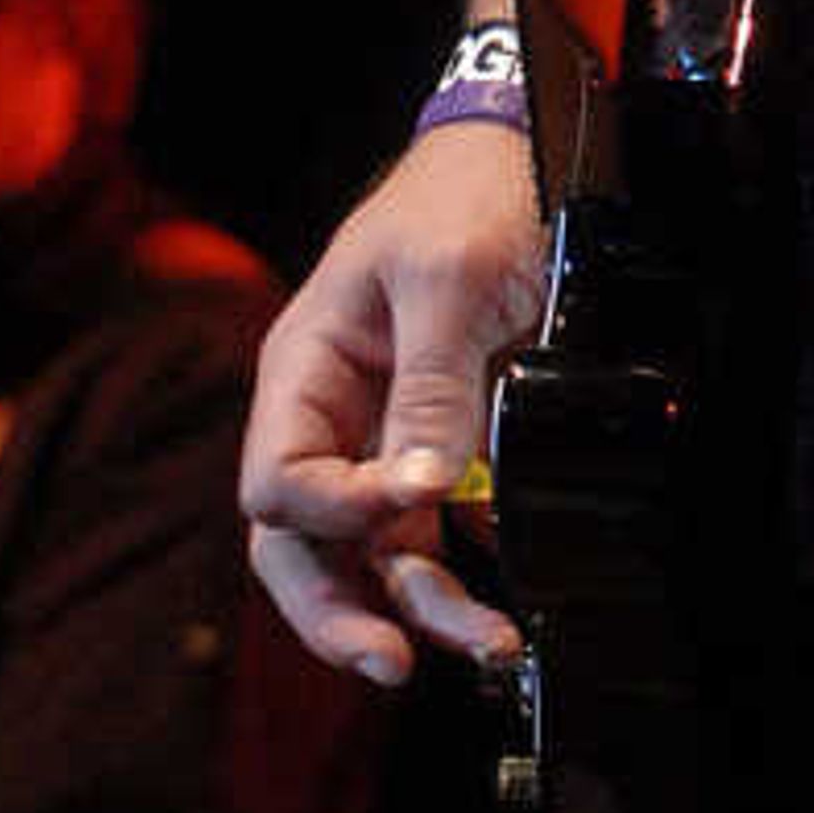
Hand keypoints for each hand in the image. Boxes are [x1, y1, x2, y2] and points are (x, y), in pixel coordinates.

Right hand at [239, 119, 546, 685]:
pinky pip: (430, 533)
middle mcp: (332, 414)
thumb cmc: (470, 194)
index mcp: (304, 367)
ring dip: (419, 607)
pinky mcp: (442, 449)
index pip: (280, 482)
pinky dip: (461, 574)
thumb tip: (415, 493)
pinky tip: (504, 602)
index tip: (405, 503)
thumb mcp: (449, 279)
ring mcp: (384, 438)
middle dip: (341, 611)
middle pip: (300, 545)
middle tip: (397, 662)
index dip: (334, 512)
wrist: (533, 151)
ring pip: (373, 554)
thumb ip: (431, 387)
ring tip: (487, 648)